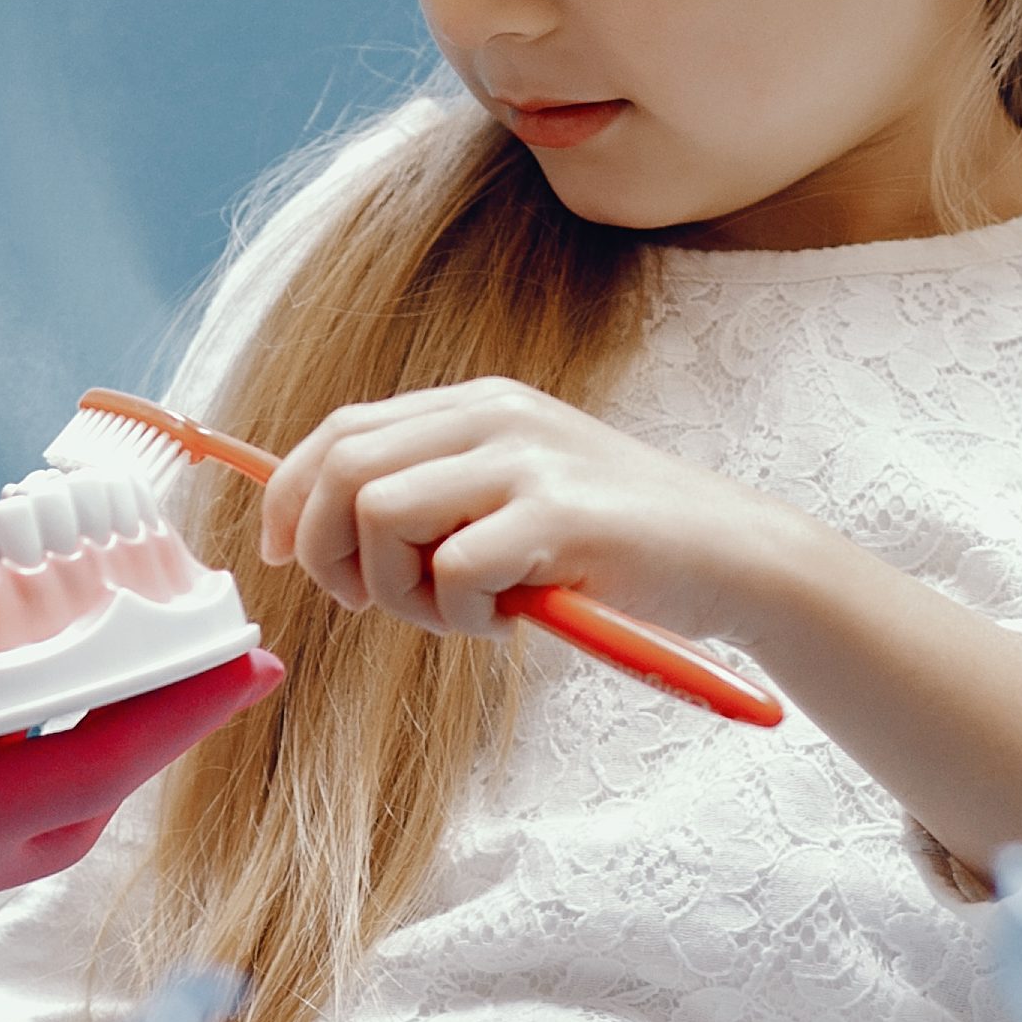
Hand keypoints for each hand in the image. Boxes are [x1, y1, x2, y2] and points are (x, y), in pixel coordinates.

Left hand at [258, 376, 787, 644]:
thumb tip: (320, 532)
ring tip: (466, 612)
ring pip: (381, 514)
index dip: (291, 496)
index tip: (284, 557)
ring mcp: (527, 460)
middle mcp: (496, 416)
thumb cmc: (619, 545)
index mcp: (480, 405)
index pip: (342, 431)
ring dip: (401, 591)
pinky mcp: (557, 515)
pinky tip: (515, 617)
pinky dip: (463, 615)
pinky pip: (451, 571)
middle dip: (332, 553)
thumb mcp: (518, 497)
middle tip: (380, 602)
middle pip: (344, 469)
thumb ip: (439, 497)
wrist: (736, 556)